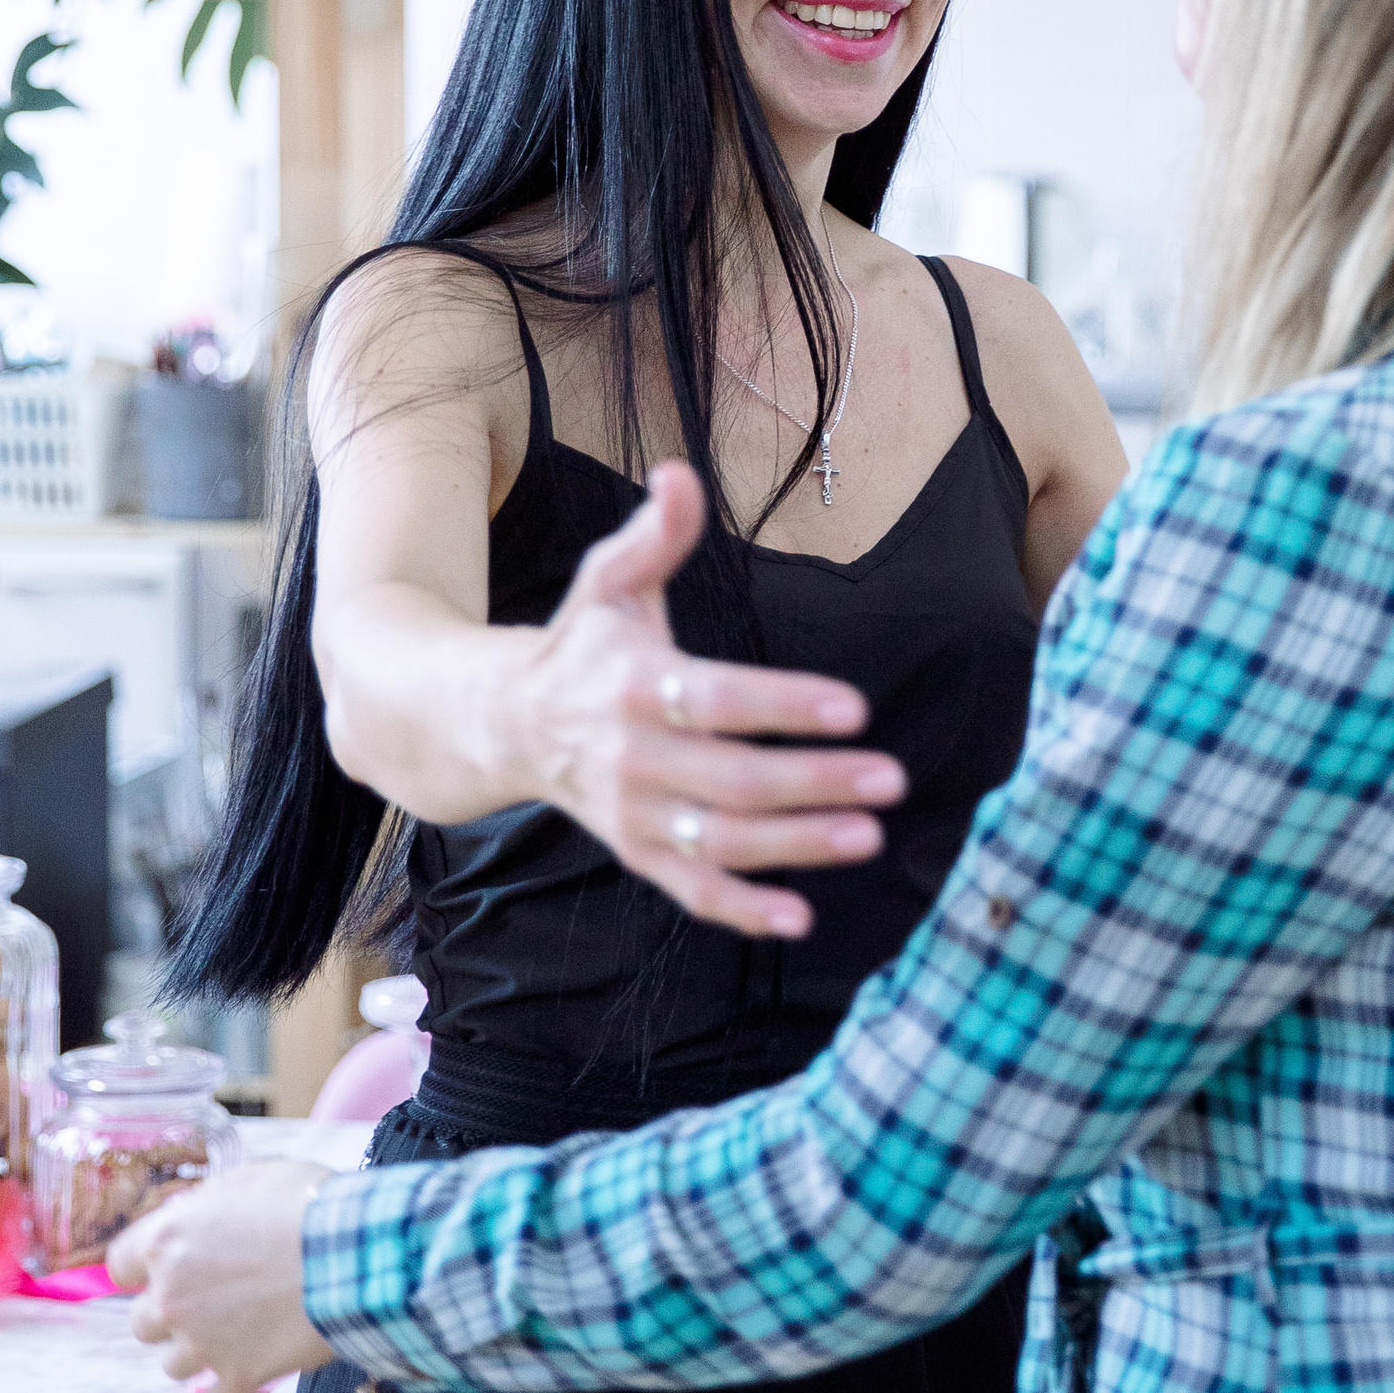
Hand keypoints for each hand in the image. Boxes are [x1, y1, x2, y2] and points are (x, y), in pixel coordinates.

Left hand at [111, 1161, 337, 1392]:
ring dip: (197, 1351)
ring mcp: (203, 1342)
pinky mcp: (239, 1375)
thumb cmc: (308, 1207)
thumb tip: (204, 1213)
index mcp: (168, 1243)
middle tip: (206, 1302)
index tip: (159, 1270)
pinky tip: (243, 1375)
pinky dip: (228, 1388)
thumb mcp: (254, 1178)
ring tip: (232, 1337)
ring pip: (173, 1364)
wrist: (353, 1254)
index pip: (121, 1264)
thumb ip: (214, 1203)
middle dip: (170, 1312)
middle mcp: (173, 1297)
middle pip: (142, 1322)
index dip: (142, 1268)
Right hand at [510, 459, 904, 941]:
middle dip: (813, 783)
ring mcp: (635, 815)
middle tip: (890, 779)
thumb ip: (655, 535)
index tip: (854, 708)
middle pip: (731, 780)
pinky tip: (799, 919)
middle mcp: (632, 758)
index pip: (718, 699)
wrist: (504, 726)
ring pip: (720, 844)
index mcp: (632, 685)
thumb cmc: (582, 646)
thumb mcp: (609, 581)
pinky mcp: (638, 855)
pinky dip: (740, 912)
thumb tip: (680, 473)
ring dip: (795, 847)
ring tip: (868, 836)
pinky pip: (690, 894)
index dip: (784, 705)